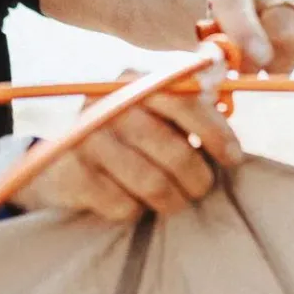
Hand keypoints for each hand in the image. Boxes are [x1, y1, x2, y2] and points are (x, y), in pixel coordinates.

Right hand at [12, 70, 243, 221]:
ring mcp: (87, 139)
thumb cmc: (124, 135)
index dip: (216, 133)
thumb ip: (190, 106)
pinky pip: (124, 206)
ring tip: (175, 201)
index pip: (186, 103)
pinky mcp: (71, 175)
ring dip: (173, 200)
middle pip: (173, 150)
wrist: (59, 160)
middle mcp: (109, 105)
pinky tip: (135, 203)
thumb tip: (228, 112)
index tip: (234, 159)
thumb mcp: (152, 110)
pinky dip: (137, 211)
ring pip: (153, 183)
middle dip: (198, 178)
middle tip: (200, 189)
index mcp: (135, 81)